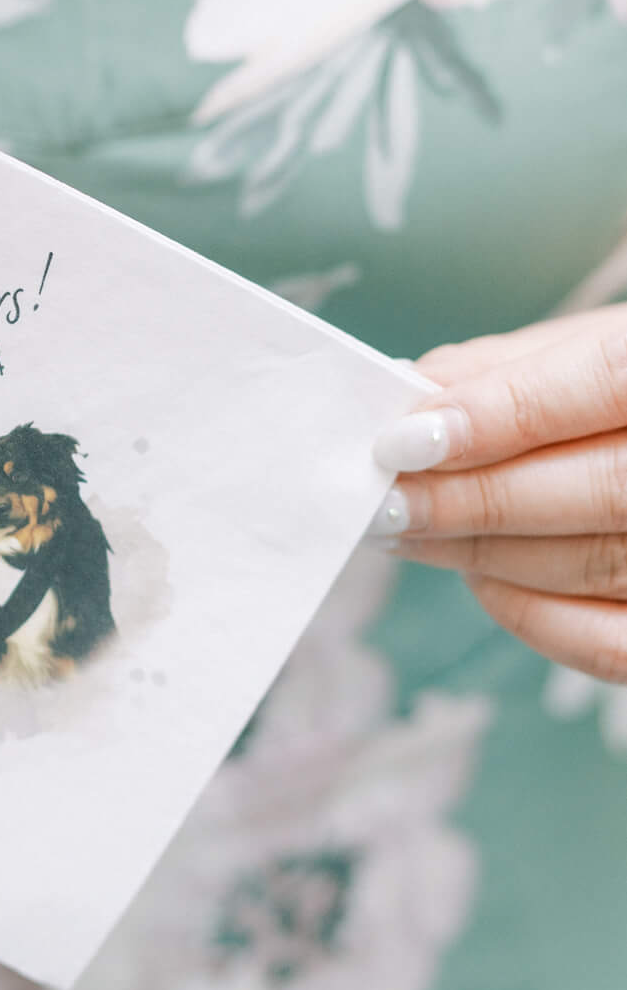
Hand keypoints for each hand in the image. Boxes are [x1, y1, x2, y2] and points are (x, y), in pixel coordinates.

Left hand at [370, 306, 626, 677]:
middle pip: (599, 489)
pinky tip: (477, 578)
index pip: (607, 383)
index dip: (503, 413)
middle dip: (472, 497)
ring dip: (479, 551)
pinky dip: (531, 614)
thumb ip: (513, 367)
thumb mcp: (602, 344)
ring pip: (592, 564)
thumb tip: (412, 392)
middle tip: (385, 496)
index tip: (407, 437)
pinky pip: (610, 645)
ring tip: (406, 527)